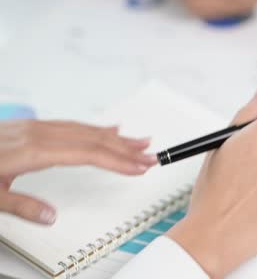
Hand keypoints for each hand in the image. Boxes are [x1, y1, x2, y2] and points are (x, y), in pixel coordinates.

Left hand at [0, 121, 155, 223]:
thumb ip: (20, 205)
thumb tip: (51, 215)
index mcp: (30, 151)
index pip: (86, 154)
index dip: (116, 160)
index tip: (139, 167)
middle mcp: (35, 134)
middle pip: (90, 138)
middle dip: (124, 147)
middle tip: (151, 155)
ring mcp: (32, 127)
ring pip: (82, 128)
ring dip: (113, 136)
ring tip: (139, 141)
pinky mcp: (27, 127)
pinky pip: (69, 124)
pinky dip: (92, 128)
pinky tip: (105, 129)